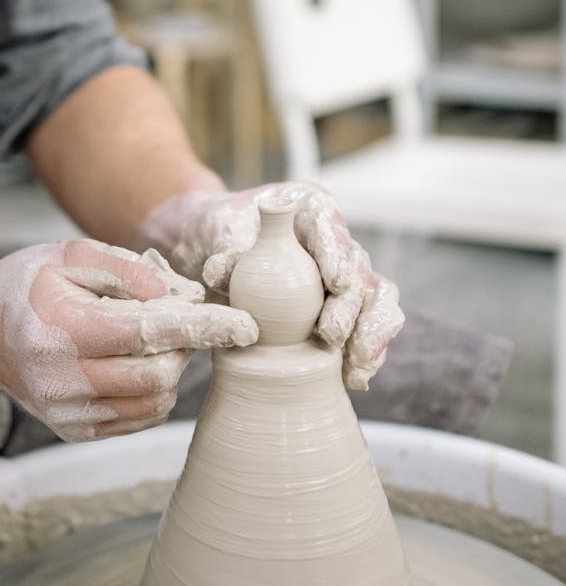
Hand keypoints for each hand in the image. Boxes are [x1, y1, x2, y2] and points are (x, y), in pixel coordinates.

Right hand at [0, 239, 257, 441]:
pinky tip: (135, 362)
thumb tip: (179, 297)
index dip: (204, 329)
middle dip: (185, 348)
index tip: (246, 326)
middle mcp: (65, 379)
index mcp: (65, 329)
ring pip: (154, 403)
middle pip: (159, 377)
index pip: (150, 333)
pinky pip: (138, 417)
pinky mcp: (75, 430)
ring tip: (150, 339)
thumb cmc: (28, 284)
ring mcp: (69, 411)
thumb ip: (127, 270)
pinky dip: (153, 391)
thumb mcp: (71, 255)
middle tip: (177, 321)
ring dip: (170, 370)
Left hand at [149, 182, 404, 390]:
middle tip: (332, 334)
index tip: (335, 281)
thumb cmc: (217, 232)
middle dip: (351, 305)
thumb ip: (222, 248)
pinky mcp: (340, 308)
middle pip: (357, 267)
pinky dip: (365, 352)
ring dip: (370, 333)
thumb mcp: (213, 231)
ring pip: (374, 298)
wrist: (212, 251)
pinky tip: (356, 377)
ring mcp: (343, 274)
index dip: (337, 252)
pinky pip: (365, 326)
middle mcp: (335, 240)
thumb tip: (218, 271)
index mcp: (309, 208)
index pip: (329, 224)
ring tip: (356, 366)